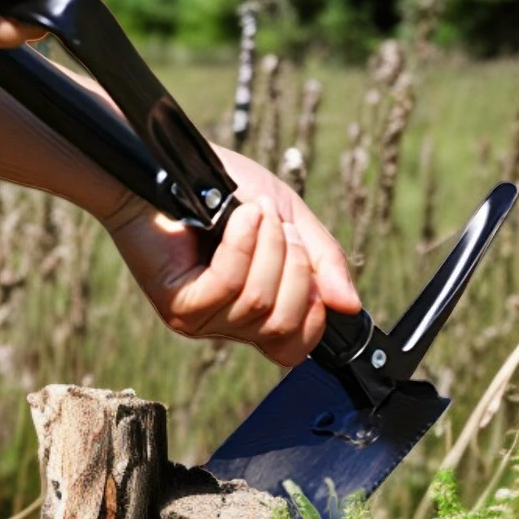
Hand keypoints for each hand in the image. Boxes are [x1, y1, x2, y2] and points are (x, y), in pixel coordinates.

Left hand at [104, 146, 360, 367]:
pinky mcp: (179, 305)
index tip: (307, 265)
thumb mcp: (290, 220)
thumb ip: (322, 262)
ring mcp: (201, 320)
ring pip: (257, 303)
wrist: (168, 169)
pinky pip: (227, 286)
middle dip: (292, 268)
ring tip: (251, 213)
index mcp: (256, 313)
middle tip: (277, 228)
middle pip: (281, 328)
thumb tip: (350, 306)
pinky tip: (234, 218)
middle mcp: (229, 324)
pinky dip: (240, 246)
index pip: (293, 349)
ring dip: (266, 247)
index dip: (312, 315)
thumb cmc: (222, 192)